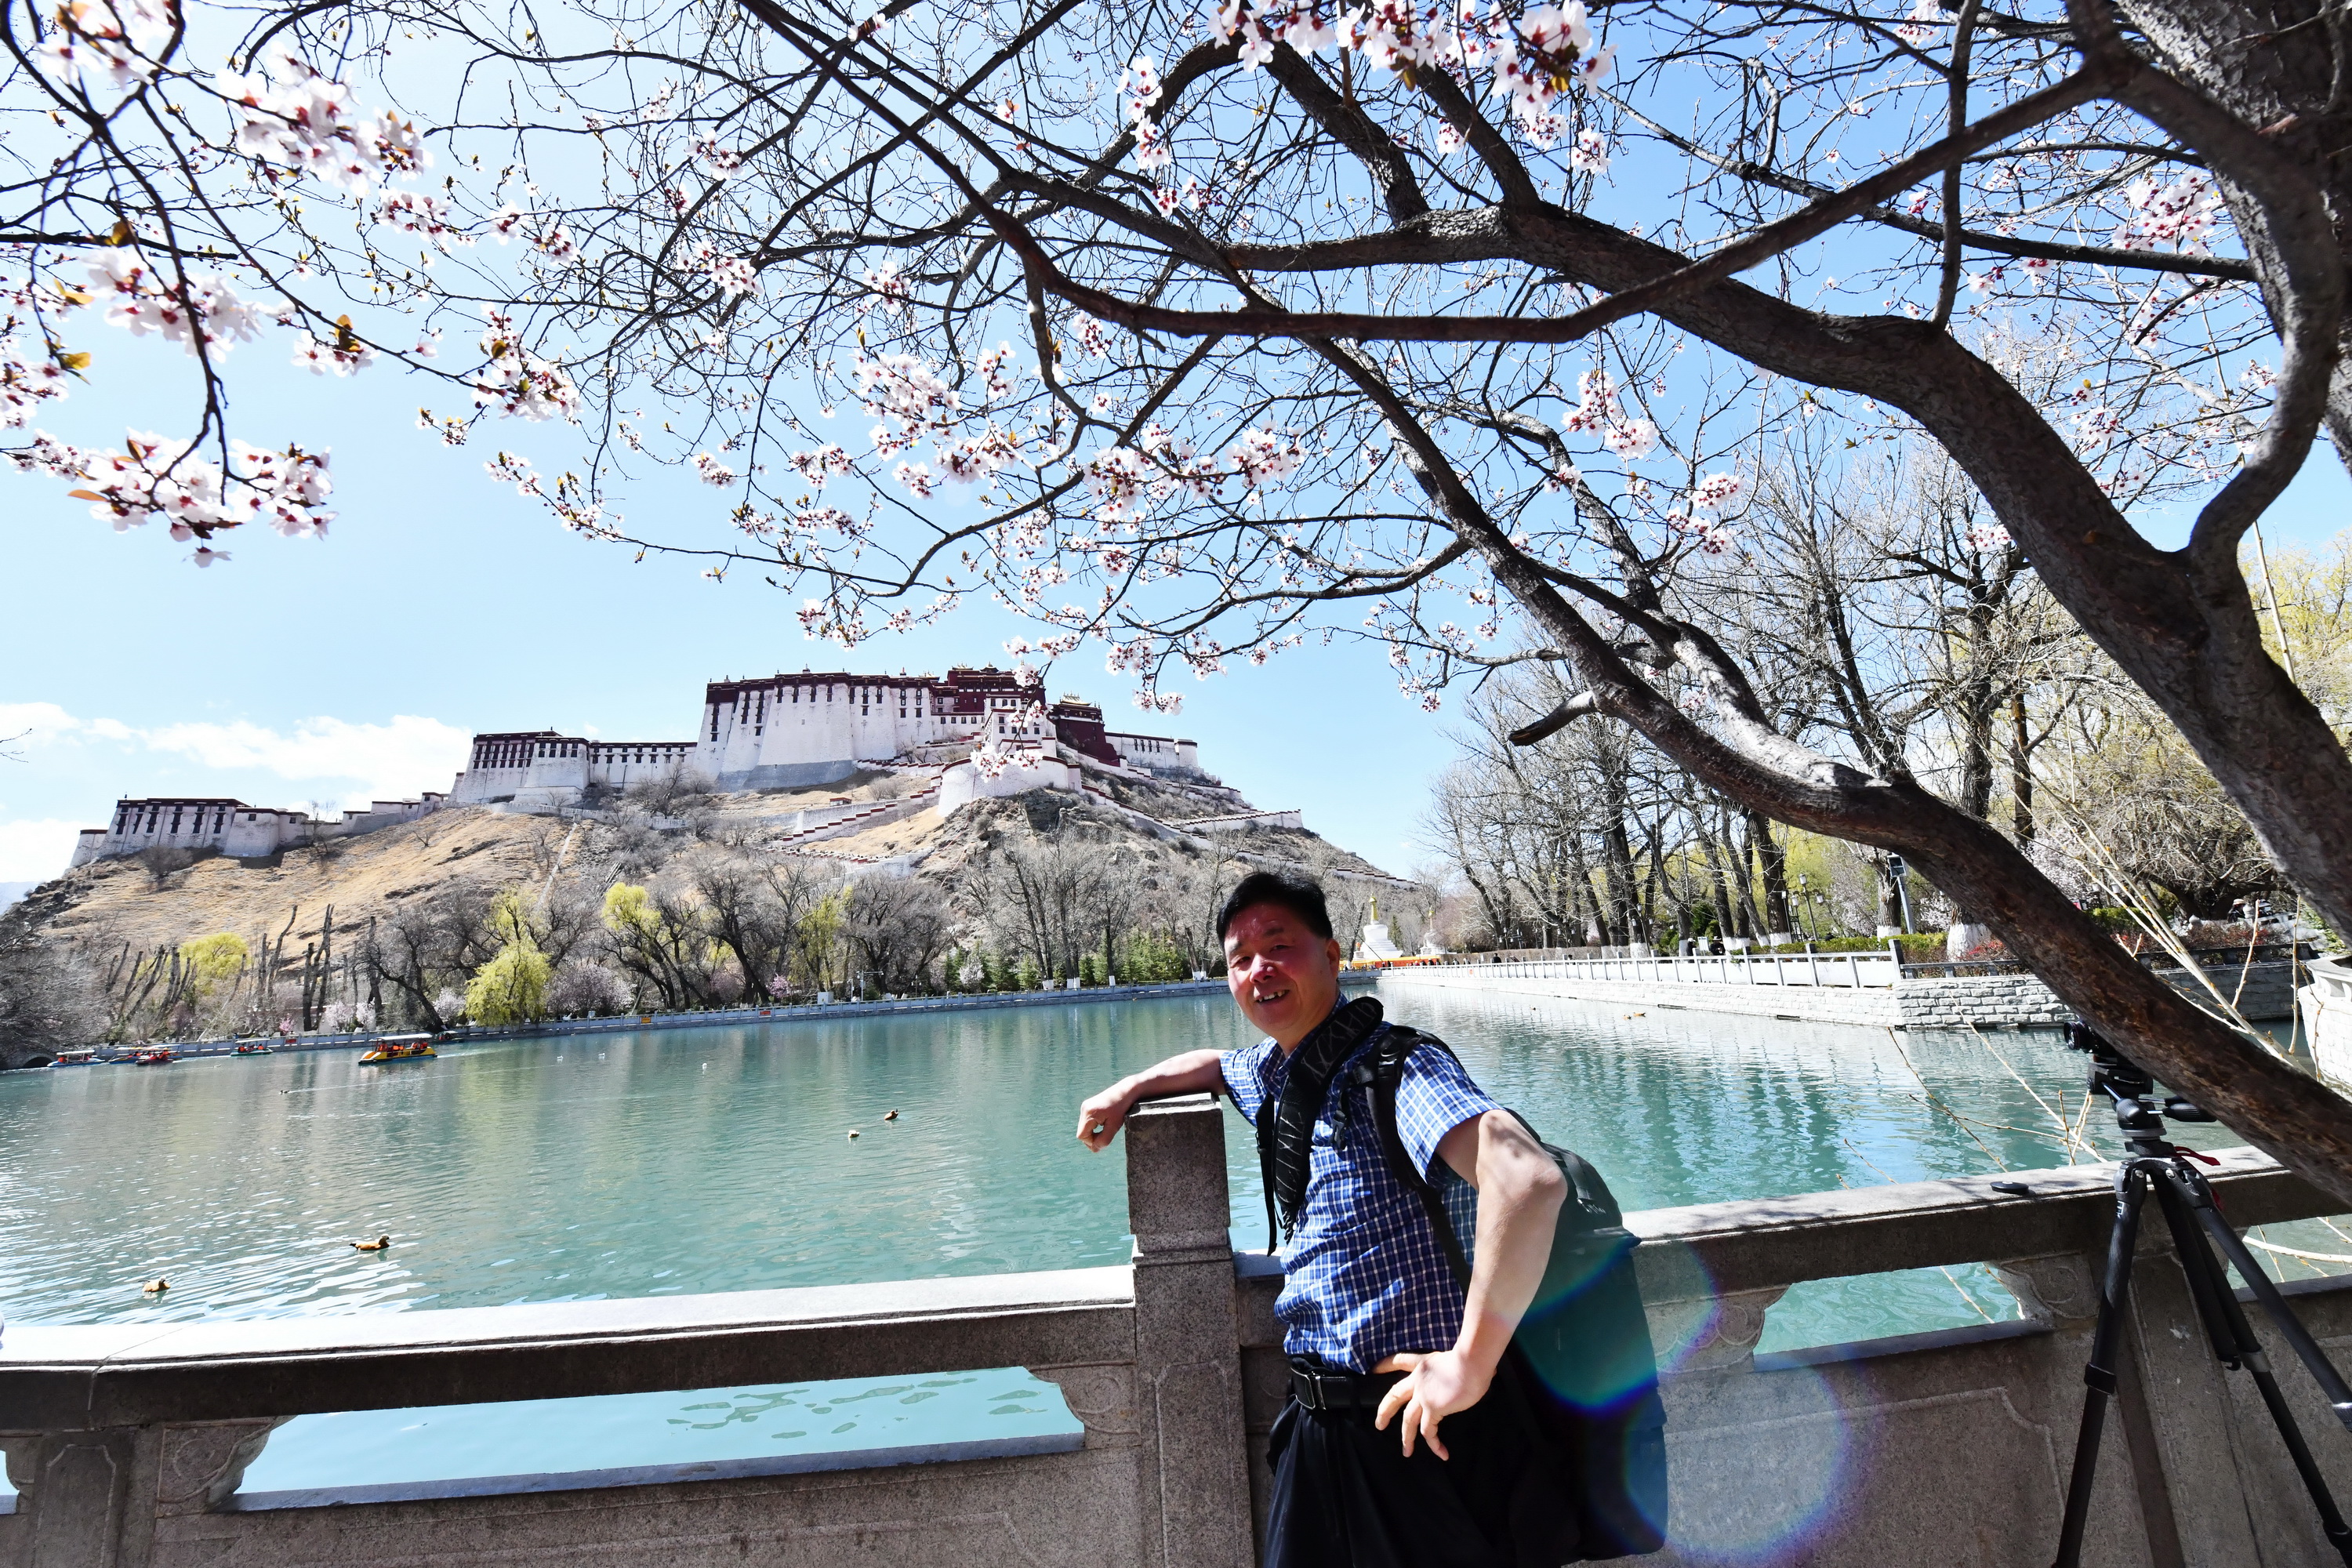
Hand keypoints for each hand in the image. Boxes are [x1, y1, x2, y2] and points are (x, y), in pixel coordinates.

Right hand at [1075, 1083, 1131, 1151]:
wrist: (1127, 1090)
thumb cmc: (1122, 1108)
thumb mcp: (1114, 1126)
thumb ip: (1104, 1140)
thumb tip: (1095, 1149)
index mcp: (1088, 1113)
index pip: (1082, 1136)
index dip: (1091, 1142)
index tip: (1104, 1141)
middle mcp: (1084, 1109)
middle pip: (1082, 1132)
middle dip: (1092, 1138)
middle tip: (1106, 1137)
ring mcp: (1086, 1106)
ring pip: (1084, 1127)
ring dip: (1094, 1132)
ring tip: (1107, 1129)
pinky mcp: (1089, 1105)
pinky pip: (1087, 1121)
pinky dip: (1094, 1126)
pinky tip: (1105, 1123)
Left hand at [1372, 1349, 1490, 1460]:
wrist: (1471, 1362)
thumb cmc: (1470, 1358)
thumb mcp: (1453, 1359)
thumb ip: (1451, 1371)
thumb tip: (1467, 1377)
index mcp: (1423, 1364)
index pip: (1400, 1361)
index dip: (1385, 1365)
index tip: (1374, 1370)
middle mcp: (1418, 1380)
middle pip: (1394, 1396)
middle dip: (1385, 1411)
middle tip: (1379, 1425)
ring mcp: (1422, 1395)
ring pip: (1408, 1420)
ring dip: (1406, 1438)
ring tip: (1406, 1451)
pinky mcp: (1432, 1409)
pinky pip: (1429, 1431)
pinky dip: (1435, 1444)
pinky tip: (1442, 1454)